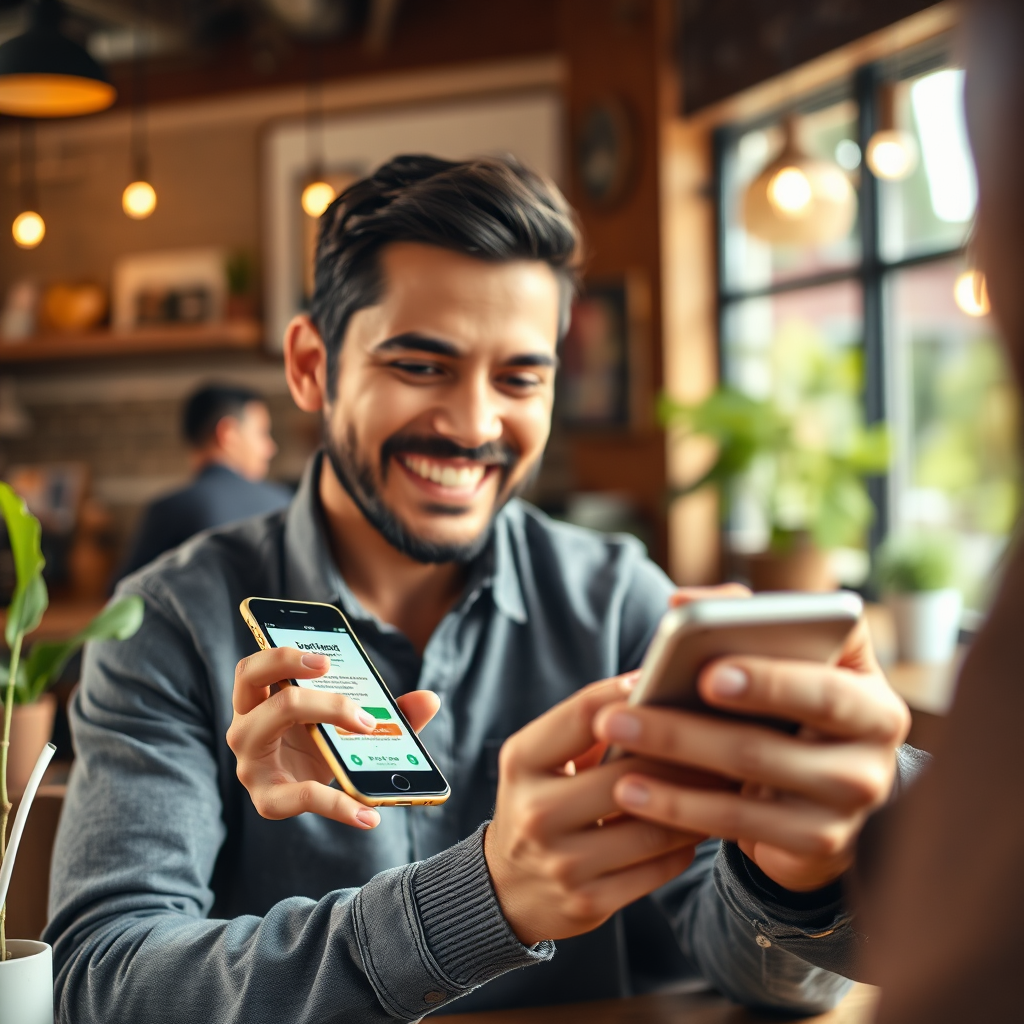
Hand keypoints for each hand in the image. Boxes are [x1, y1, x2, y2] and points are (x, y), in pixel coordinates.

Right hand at [227, 646, 439, 829]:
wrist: (312, 795)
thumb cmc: (326, 745)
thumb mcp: (351, 722)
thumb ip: (391, 710)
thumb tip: (429, 699)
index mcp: (262, 699)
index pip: (254, 666)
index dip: (281, 656)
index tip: (325, 658)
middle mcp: (245, 725)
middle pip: (254, 681)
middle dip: (293, 668)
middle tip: (333, 670)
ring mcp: (250, 761)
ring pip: (270, 721)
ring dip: (325, 713)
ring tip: (369, 725)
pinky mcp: (267, 799)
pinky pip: (299, 797)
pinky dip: (339, 806)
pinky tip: (369, 814)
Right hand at [484, 674, 704, 945]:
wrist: (506, 887)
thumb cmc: (539, 802)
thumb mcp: (539, 759)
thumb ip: (586, 727)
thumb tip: (651, 685)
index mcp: (522, 761)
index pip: (585, 714)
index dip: (631, 694)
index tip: (665, 681)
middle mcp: (536, 812)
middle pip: (629, 772)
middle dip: (681, 755)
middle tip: (719, 737)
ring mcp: (562, 863)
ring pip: (654, 826)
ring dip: (696, 803)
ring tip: (723, 782)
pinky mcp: (589, 902)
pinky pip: (659, 867)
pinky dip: (686, 844)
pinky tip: (699, 824)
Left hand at [592, 588, 910, 892]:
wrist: (824, 793)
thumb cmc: (792, 707)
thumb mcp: (788, 661)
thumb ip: (745, 615)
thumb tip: (682, 602)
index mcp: (871, 698)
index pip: (827, 687)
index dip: (770, 681)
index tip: (706, 673)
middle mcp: (873, 757)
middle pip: (770, 741)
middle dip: (688, 728)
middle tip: (619, 714)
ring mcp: (849, 809)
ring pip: (745, 784)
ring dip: (668, 764)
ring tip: (614, 742)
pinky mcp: (819, 846)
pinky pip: (739, 828)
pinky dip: (678, 809)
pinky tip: (631, 792)